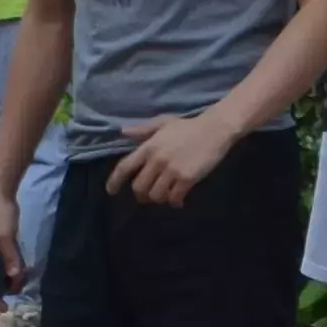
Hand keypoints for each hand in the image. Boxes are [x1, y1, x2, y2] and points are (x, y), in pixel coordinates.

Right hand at [0, 183, 23, 286]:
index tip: (4, 309)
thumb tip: (14, 276)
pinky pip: (10, 262)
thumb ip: (9, 257)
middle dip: (8, 287)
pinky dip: (16, 268)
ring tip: (25, 280)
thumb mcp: (4, 237)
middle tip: (22, 286)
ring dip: (13, 278)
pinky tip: (24, 271)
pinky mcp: (5, 244)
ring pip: (3, 271)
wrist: (1, 195)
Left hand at [111, 108, 234, 204]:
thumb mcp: (163, 123)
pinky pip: (174, 198)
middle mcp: (157, 160)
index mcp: (149, 147)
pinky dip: (175, 202)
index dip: (114, 181)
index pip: (124, 167)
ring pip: (156, 195)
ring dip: (159, 199)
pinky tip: (179, 201)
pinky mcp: (186, 178)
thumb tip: (122, 133)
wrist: (215, 129)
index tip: (111, 191)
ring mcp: (171, 170)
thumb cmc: (188, 126)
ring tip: (167, 196)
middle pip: (139, 187)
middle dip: (142, 195)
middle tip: (149, 196)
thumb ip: (143, 130)